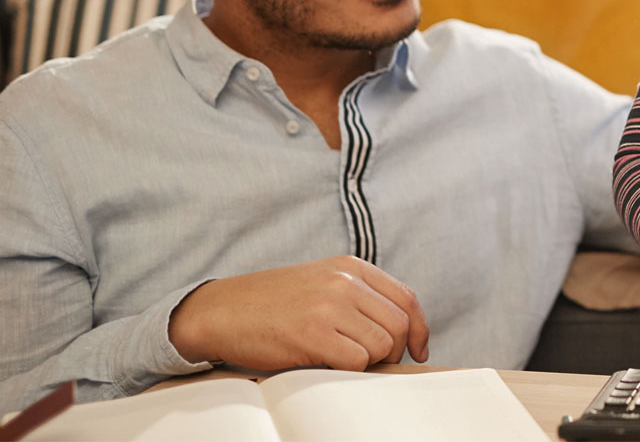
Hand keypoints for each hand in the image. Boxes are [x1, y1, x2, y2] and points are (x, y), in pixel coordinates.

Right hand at [168, 255, 429, 371]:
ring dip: (368, 362)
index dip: (419, 330)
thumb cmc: (272, 304)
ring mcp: (329, 305)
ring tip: (340, 359)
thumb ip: (359, 296)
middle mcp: (344, 282)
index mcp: (350, 268)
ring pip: (382, 345)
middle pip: (400, 326)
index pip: (407, 299)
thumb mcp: (322, 283)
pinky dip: (348, 370)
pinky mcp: (313, 332)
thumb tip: (403, 330)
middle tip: (369, 362)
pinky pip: (356, 361)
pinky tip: (326, 364)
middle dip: (392, 352)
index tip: (418, 352)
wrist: (220, 311)